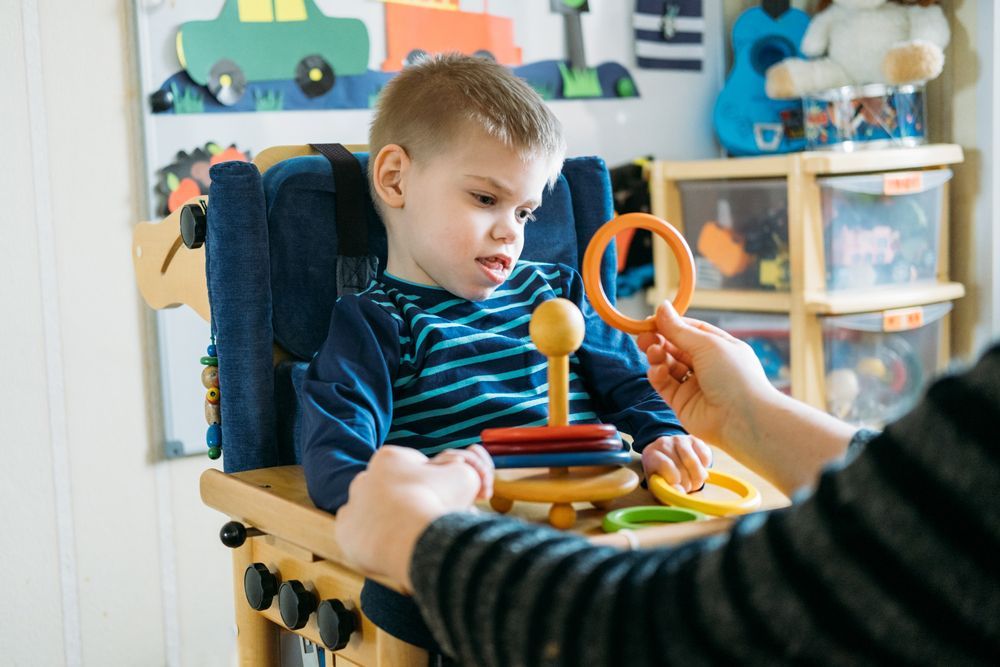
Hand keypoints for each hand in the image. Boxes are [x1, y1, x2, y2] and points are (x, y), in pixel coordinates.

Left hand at [334, 445, 487, 591]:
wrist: (410, 538)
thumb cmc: (436, 502)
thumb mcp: (464, 475)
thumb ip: (464, 470)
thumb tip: (461, 469)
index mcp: (389, 457)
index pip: (413, 466)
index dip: (433, 482)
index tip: (443, 498)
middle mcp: (364, 477)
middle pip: (393, 489)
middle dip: (410, 501)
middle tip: (430, 519)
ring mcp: (352, 505)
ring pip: (376, 512)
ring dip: (392, 522)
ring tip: (414, 537)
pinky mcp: (345, 532)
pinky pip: (361, 535)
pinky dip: (376, 541)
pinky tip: (393, 547)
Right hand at [638, 301, 855, 495]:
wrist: (742, 420)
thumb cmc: (734, 377)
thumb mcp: (707, 345)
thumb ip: (679, 329)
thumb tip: (661, 307)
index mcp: (719, 348)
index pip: (691, 330)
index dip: (671, 324)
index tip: (651, 320)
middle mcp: (707, 366)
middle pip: (676, 348)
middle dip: (659, 340)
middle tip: (643, 336)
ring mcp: (694, 385)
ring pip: (667, 365)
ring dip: (657, 356)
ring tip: (651, 351)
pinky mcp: (681, 403)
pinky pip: (664, 385)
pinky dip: (657, 375)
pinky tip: (658, 371)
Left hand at [640, 435, 711, 492]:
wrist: (668, 458)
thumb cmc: (662, 475)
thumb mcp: (658, 484)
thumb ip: (665, 490)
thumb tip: (679, 491)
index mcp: (650, 454)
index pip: (665, 465)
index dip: (674, 479)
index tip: (676, 486)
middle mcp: (663, 443)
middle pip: (681, 467)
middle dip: (687, 484)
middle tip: (685, 487)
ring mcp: (679, 439)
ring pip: (694, 463)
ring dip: (697, 478)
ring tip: (693, 482)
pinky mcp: (694, 440)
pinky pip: (705, 457)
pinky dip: (704, 468)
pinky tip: (696, 469)